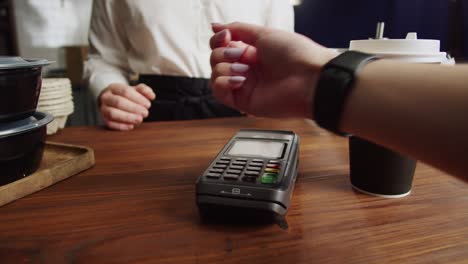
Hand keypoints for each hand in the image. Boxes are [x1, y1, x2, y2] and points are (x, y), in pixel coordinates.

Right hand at [99, 83, 155, 130]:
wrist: (111, 101)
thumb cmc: (125, 96)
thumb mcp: (134, 90)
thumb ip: (144, 90)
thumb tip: (151, 95)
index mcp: (114, 88)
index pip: (125, 91)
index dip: (138, 98)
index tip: (148, 105)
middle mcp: (106, 97)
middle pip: (118, 102)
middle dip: (134, 108)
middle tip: (145, 113)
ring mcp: (103, 108)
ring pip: (112, 113)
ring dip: (128, 117)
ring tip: (139, 120)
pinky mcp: (104, 119)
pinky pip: (110, 123)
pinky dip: (121, 126)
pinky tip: (131, 126)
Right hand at [210, 22, 337, 118]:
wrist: (310, 80)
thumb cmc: (295, 55)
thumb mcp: (264, 34)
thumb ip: (237, 29)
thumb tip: (214, 26)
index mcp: (252, 53)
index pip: (222, 46)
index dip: (218, 40)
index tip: (225, 36)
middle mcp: (247, 69)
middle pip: (216, 60)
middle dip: (222, 53)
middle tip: (240, 55)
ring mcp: (245, 86)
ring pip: (215, 75)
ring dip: (224, 68)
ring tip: (244, 70)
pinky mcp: (243, 102)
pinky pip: (219, 92)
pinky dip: (222, 83)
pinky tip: (239, 80)